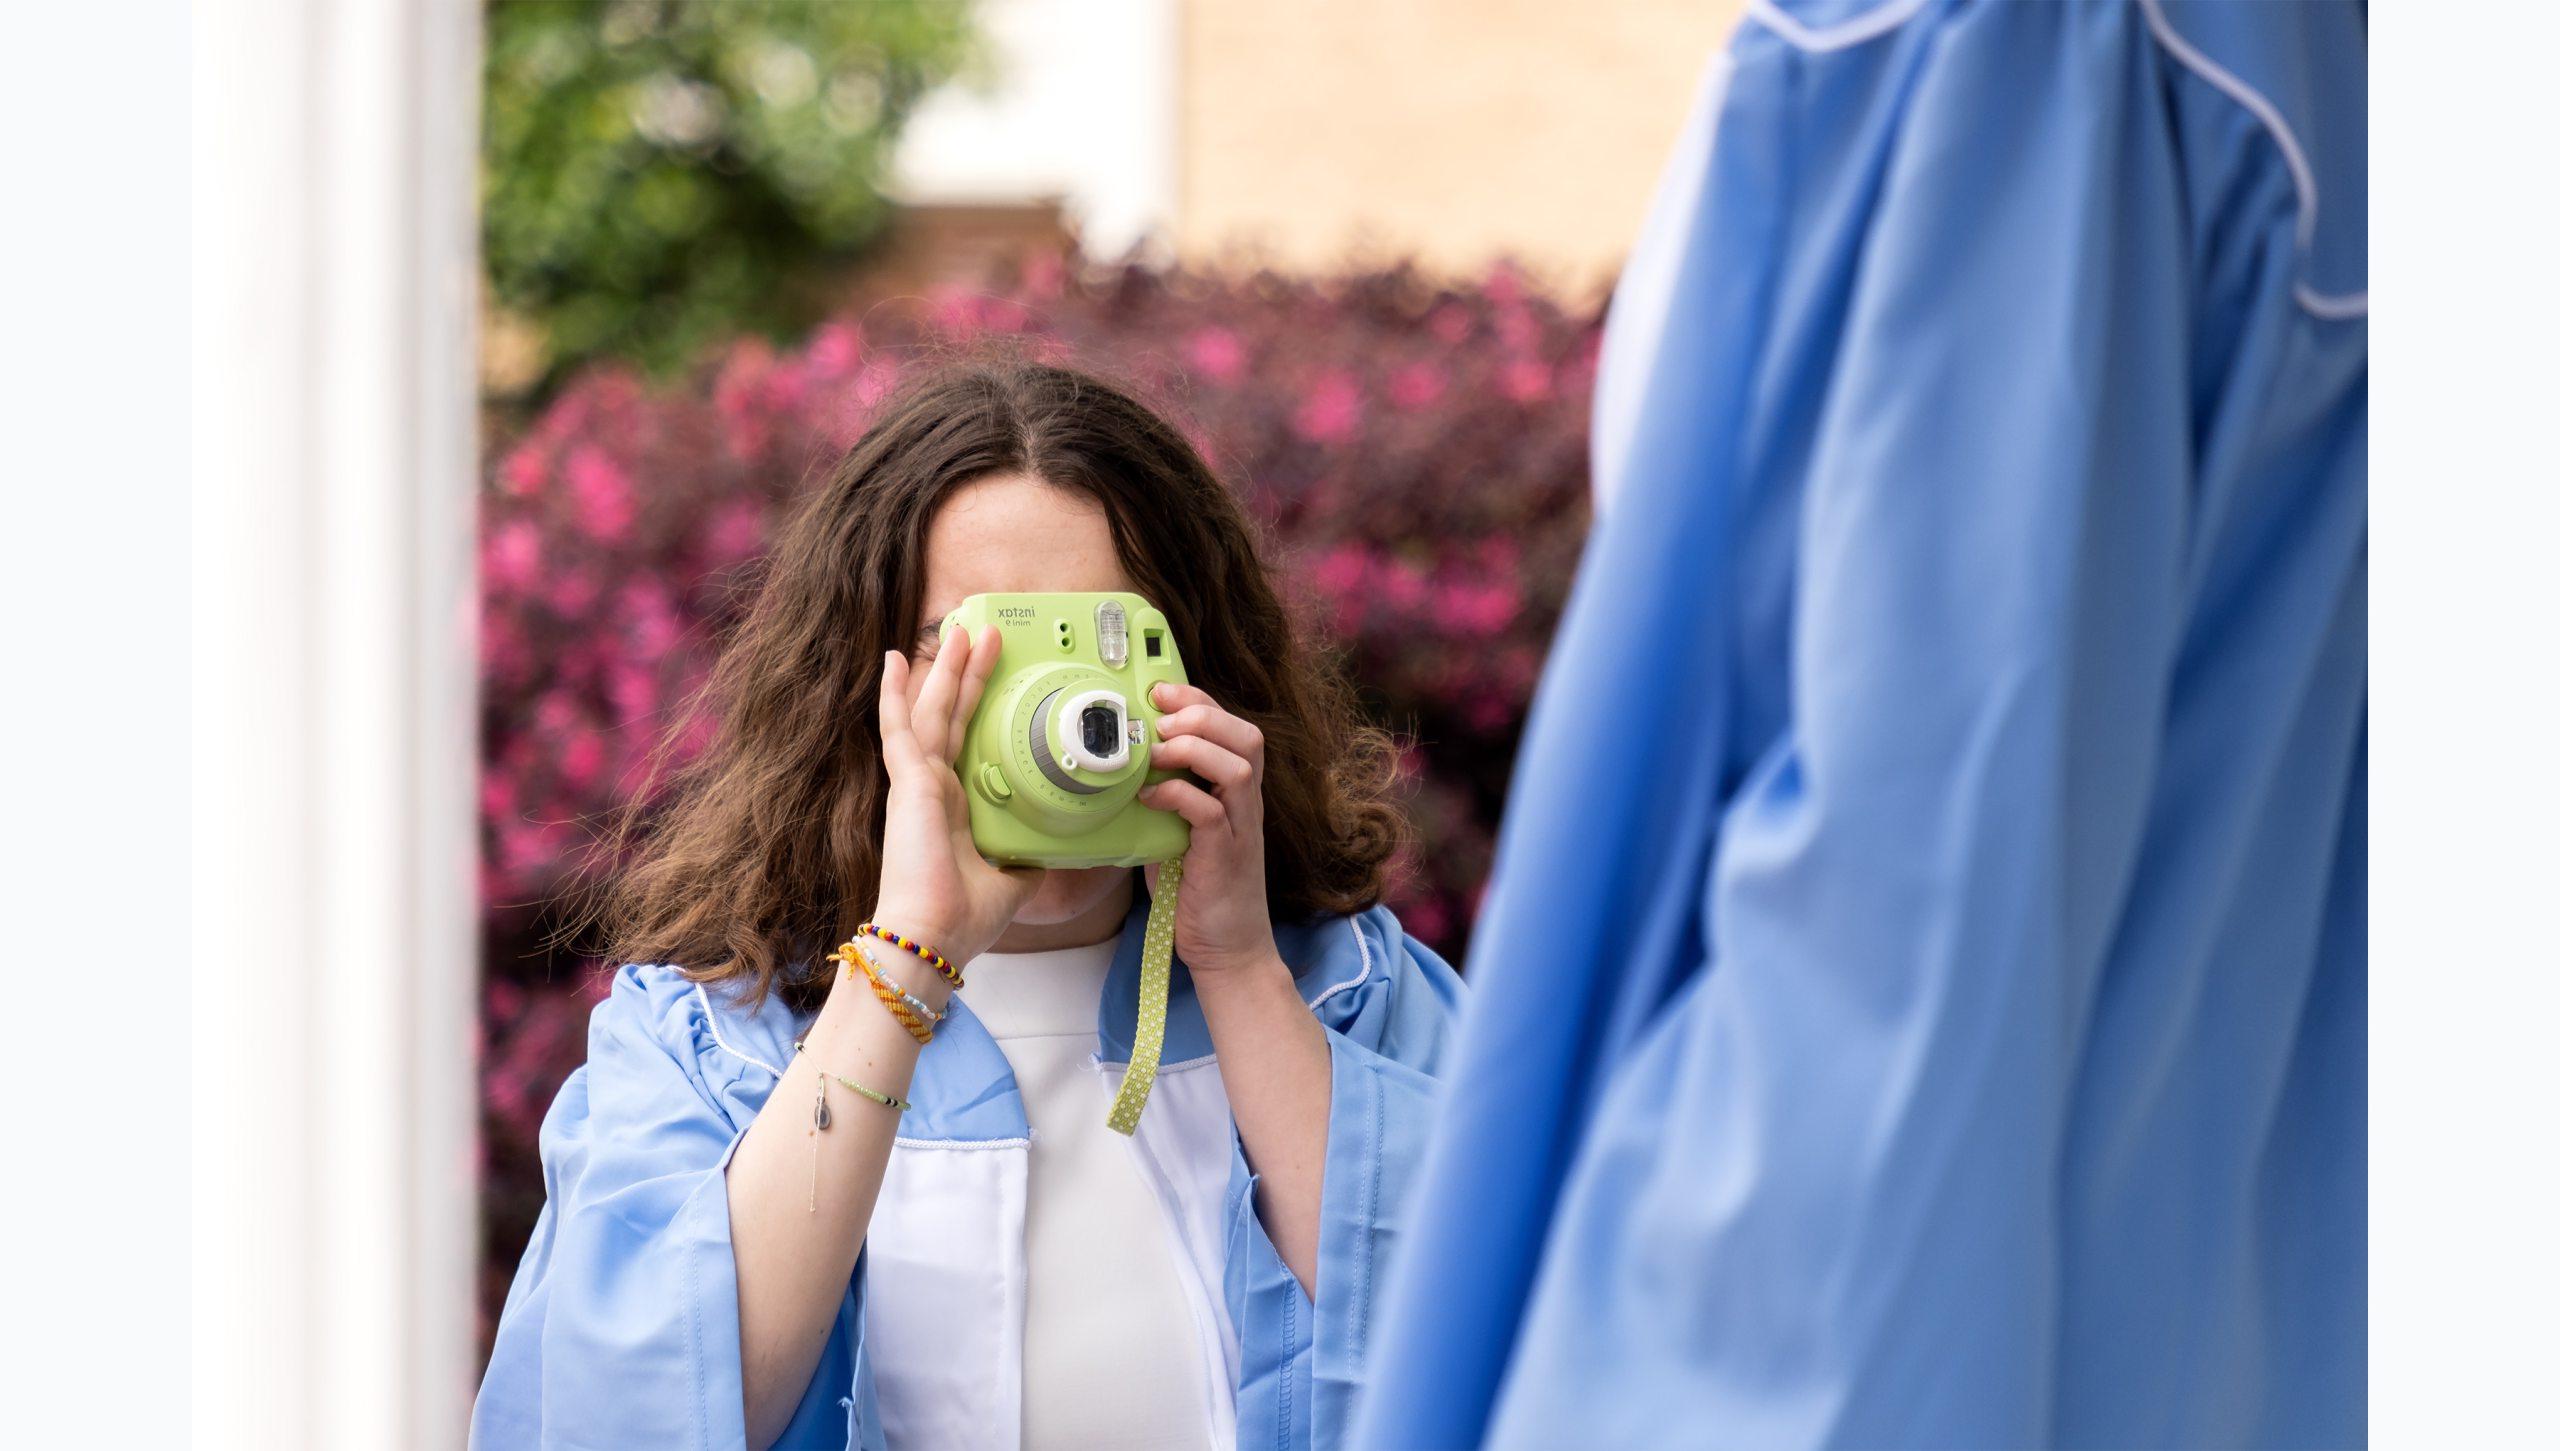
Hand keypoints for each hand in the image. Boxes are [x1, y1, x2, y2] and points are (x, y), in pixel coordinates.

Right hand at [871, 627, 1043, 966]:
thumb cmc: (964, 918)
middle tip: (981, 632)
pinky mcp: (908, 784)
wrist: (933, 937)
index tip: (987, 674)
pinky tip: (897, 659)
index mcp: (955, 807)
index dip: (976, 706)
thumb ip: (1027, 856)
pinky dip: (896, 694)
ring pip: (933, 711)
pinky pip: (900, 728)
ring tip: (959, 629)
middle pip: (952, 715)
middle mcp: (934, 789)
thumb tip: (1051, 847)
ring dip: (946, 669)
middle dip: (967, 674)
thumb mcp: (1013, 878)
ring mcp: (918, 783)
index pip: (966, 742)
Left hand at [1141, 682, 1281, 975]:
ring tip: (1158, 752)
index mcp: (1237, 794)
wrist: (1228, 950)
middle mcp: (1247, 806)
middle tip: (1161, 718)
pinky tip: (1150, 799)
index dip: (1200, 701)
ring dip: (1194, 749)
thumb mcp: (1179, 834)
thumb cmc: (1200, 892)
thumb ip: (1164, 801)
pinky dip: (1178, 796)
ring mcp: (1242, 830)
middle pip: (1247, 736)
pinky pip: (1211, 812)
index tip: (1160, 692)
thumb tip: (1120, 772)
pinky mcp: (1227, 857)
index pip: (1233, 729)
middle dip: (1202, 713)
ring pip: (1239, 766)